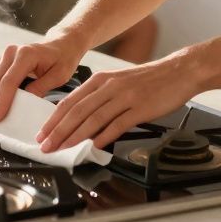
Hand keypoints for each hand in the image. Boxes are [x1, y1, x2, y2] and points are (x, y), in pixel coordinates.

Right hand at [0, 37, 82, 125]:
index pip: (9, 81)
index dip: (1, 101)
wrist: (61, 44)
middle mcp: (11, 52)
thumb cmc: (62, 59)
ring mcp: (4, 55)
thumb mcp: (59, 75)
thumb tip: (25, 102)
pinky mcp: (1, 61)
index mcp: (26, 54)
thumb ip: (42, 87)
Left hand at [37, 56, 200, 152]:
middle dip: (58, 132)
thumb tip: (80, 119)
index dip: (53, 120)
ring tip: (63, 150)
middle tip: (46, 146)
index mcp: (100, 80)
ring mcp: (124, 97)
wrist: (178, 71)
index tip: (42, 134)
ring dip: (75, 137)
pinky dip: (103, 137)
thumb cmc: (149, 79)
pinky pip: (117, 125)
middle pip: (77, 112)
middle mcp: (109, 86)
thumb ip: (99, 97)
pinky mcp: (139, 108)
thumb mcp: (118, 82)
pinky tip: (94, 147)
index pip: (69, 101)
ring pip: (93, 119)